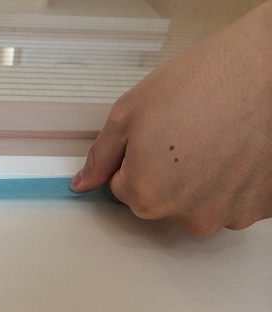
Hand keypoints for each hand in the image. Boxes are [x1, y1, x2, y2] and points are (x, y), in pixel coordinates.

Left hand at [70, 1, 271, 235]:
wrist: (270, 71)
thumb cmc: (201, 84)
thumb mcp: (129, 113)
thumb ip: (101, 156)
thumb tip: (82, 184)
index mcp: (146, 195)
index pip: (123, 188)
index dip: (134, 158)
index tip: (154, 135)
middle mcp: (186, 216)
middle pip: (159, 200)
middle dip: (163, 173)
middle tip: (186, 134)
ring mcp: (227, 215)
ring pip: (196, 203)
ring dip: (199, 181)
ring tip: (216, 140)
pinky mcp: (259, 209)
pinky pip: (232, 201)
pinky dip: (231, 183)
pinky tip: (238, 152)